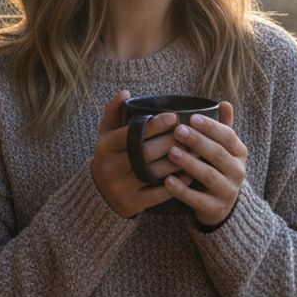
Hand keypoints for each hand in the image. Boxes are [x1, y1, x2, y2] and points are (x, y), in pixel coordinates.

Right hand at [91, 90, 192, 217]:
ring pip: (153, 172)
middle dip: (171, 141)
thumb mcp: (106, 135)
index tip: (174, 117)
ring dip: (178, 162)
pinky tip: (189, 175)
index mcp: (104, 147)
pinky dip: (175, 184)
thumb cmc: (110, 158)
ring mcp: (119, 187)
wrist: (99, 196)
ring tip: (196, 151)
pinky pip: (157, 195)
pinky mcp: (130, 204)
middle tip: (192, 133)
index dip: (153, 125)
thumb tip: (125, 92)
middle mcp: (110, 167)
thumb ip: (113, 112)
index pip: (131, 133)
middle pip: (145, 152)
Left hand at [164, 101, 245, 226]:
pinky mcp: (216, 208)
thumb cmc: (216, 168)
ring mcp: (228, 191)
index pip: (227, 136)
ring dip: (189, 163)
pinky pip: (198, 199)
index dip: (211, 127)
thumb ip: (222, 127)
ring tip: (171, 152)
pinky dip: (182, 190)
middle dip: (197, 141)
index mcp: (239, 153)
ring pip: (208, 175)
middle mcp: (238, 171)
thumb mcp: (222, 149)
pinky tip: (167, 181)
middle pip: (217, 154)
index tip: (191, 118)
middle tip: (178, 131)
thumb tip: (225, 103)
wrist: (221, 206)